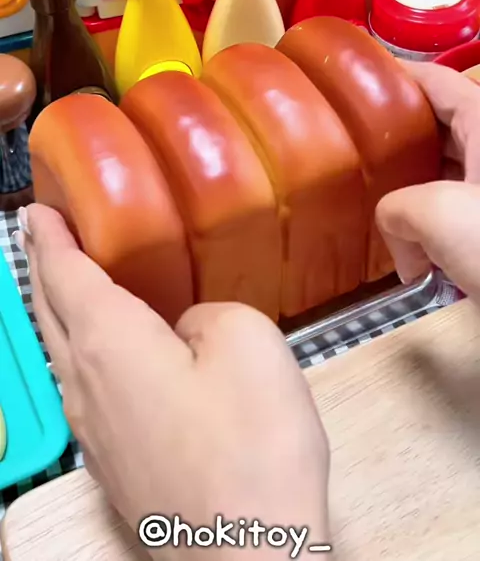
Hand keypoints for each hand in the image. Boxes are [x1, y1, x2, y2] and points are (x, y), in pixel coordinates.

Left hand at [20, 204, 329, 558]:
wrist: (248, 556)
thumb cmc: (250, 441)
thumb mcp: (246, 340)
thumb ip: (205, 314)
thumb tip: (182, 331)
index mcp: (109, 342)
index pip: (64, 274)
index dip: (50, 237)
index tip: (36, 209)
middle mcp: (85, 383)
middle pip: (48, 312)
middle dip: (42, 268)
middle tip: (42, 234)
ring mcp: (94, 431)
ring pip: (61, 353)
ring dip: (57, 310)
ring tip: (68, 285)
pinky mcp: (114, 464)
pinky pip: (82, 387)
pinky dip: (80, 350)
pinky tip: (103, 356)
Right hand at [376, 62, 479, 302]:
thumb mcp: (435, 213)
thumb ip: (395, 208)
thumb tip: (400, 241)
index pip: (436, 81)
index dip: (396, 76)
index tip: (359, 83)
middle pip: (441, 128)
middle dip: (400, 140)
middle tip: (359, 151)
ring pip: (451, 173)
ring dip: (417, 189)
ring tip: (380, 201)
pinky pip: (462, 209)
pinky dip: (437, 223)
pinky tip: (415, 248)